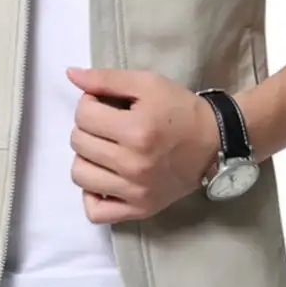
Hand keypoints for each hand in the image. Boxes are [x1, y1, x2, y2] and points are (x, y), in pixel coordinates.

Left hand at [66, 67, 218, 223]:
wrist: (215, 142)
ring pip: (80, 175)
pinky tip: (104, 178)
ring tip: (104, 149)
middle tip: (106, 124)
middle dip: (87, 127)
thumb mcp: (147, 83)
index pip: (83, 115)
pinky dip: (92, 196)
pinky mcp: (139, 210)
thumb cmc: (180, 109)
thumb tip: (70, 75)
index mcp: (136, 130)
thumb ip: (106, 79)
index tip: (104, 104)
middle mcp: (133, 164)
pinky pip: (95, 212)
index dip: (89, 103)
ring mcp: (135, 191)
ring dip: (86, 158)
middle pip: (78, 143)